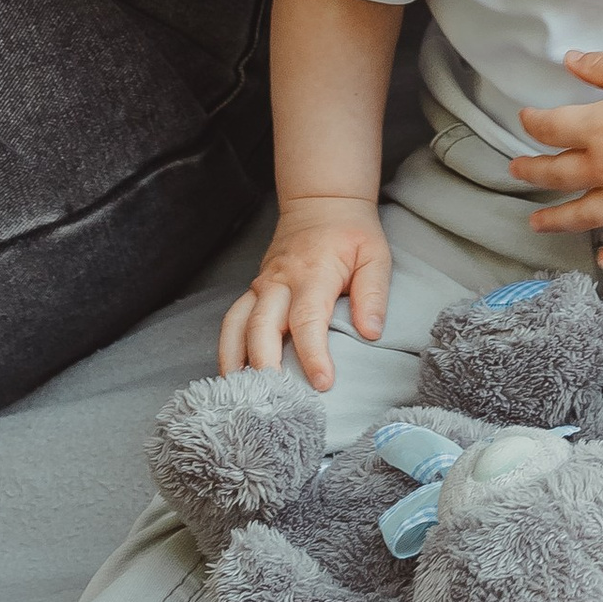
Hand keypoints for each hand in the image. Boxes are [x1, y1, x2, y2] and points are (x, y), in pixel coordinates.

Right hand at [218, 195, 391, 385]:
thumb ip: (373, 294)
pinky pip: (232, 321)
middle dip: (265, 364)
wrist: (321, 202)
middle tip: (274, 399)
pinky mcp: (253, 290)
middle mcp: (280, 280)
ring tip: (242, 396)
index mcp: (313, 273)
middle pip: (262, 326)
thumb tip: (371, 332)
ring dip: (236, 361)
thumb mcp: (375, 255)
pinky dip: (227, 349)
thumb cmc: (351, 233)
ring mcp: (262, 284)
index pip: (308, 319)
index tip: (323, 383)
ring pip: (238, 325)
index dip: (313, 354)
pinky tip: (232, 375)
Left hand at [511, 53, 602, 264]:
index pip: (553, 128)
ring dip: (557, 220)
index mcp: (601, 128)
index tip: (525, 118)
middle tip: (515, 170)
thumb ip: (601, 66)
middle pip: (559, 174)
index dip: (533, 122)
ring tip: (536, 223)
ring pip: (585, 214)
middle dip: (532, 171)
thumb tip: (568, 61)